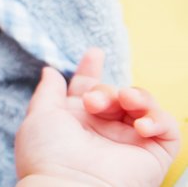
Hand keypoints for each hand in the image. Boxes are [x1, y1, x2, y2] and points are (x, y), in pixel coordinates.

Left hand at [15, 48, 180, 185]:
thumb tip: (50, 70)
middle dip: (105, 90)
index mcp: (76, 121)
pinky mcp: (152, 154)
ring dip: (136, 96)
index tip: (94, 53)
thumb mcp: (40, 116)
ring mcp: (129, 142)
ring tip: (125, 101)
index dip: (92, 70)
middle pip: (114, 93)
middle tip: (94, 102)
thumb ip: (48, 91)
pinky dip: (157, 119)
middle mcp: (103, 131)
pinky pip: (167, 128)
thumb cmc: (47, 154)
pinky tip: (140, 124)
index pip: (89, 89)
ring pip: (143, 106)